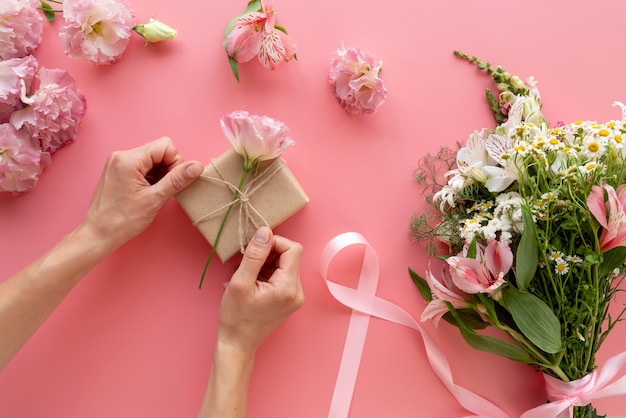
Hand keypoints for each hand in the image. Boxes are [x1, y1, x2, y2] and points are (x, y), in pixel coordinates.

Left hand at [81, 137, 203, 251]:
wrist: (98, 234)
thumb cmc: (122, 220)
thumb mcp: (155, 199)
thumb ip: (177, 180)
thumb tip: (197, 166)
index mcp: (129, 159)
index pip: (165, 146)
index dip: (175, 162)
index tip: (171, 182)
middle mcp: (122, 155)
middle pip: (159, 151)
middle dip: (167, 169)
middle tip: (163, 190)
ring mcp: (118, 162)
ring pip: (152, 159)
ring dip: (159, 174)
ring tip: (153, 193)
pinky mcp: (118, 170)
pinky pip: (142, 166)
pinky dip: (150, 177)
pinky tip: (147, 192)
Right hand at [217, 226, 304, 356]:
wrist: (238, 344)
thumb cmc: (236, 317)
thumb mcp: (240, 282)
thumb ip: (254, 255)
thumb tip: (265, 231)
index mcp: (288, 287)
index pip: (293, 249)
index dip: (274, 242)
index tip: (255, 249)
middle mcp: (298, 292)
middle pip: (290, 256)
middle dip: (268, 254)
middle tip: (247, 264)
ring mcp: (295, 297)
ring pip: (285, 264)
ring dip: (266, 263)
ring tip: (248, 276)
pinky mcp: (290, 299)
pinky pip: (283, 275)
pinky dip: (268, 273)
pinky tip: (253, 282)